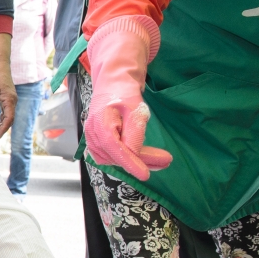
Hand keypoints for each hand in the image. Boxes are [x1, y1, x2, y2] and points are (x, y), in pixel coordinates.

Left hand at [0, 33, 15, 138]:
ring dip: (0, 124)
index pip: (9, 118)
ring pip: (8, 115)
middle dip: (1, 128)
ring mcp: (10, 99)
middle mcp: (12, 101)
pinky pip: (6, 111)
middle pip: (9, 119)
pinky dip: (1, 118)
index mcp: (10, 100)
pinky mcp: (7, 97)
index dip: (4, 128)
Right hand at [83, 15, 171, 180]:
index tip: (145, 175)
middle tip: (166, 161)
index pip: (115, 149)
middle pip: (115, 156)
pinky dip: (127, 159)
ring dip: (135, 162)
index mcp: (100, 124)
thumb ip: (135, 130)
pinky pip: (110, 156)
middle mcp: (92, 134)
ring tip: (159, 160)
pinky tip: (142, 158)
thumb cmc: (123, 91)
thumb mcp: (135, 107)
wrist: (112, 83)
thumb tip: (135, 153)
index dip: (130, 163)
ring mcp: (93, 139)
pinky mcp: (97, 141)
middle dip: (140, 162)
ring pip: (112, 159)